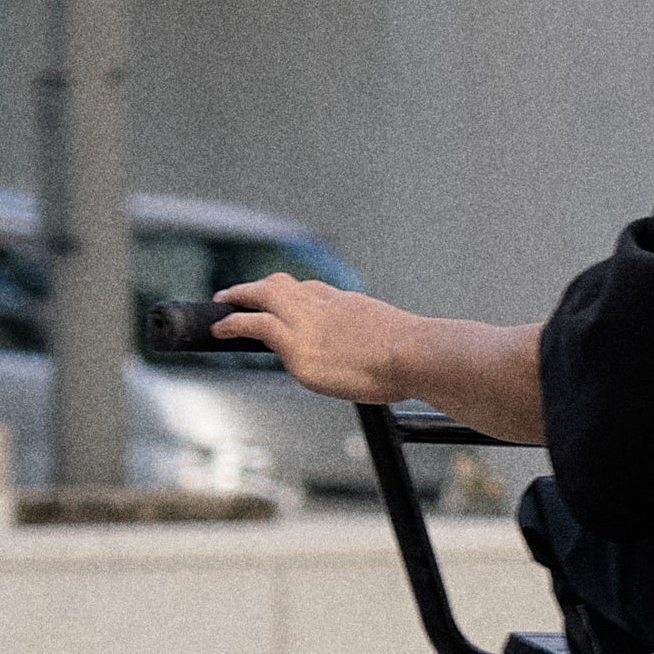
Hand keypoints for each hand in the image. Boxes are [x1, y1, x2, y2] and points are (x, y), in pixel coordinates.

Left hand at [209, 279, 547, 444]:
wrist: (419, 355)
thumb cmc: (425, 358)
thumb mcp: (411, 347)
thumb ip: (405, 352)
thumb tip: (435, 368)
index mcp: (354, 306)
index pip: (317, 293)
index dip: (297, 296)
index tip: (287, 300)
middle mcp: (329, 306)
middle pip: (286, 284)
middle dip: (260, 287)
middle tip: (240, 293)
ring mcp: (312, 322)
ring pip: (264, 295)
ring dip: (239, 297)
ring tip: (219, 305)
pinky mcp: (299, 344)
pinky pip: (255, 324)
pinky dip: (233, 322)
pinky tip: (218, 328)